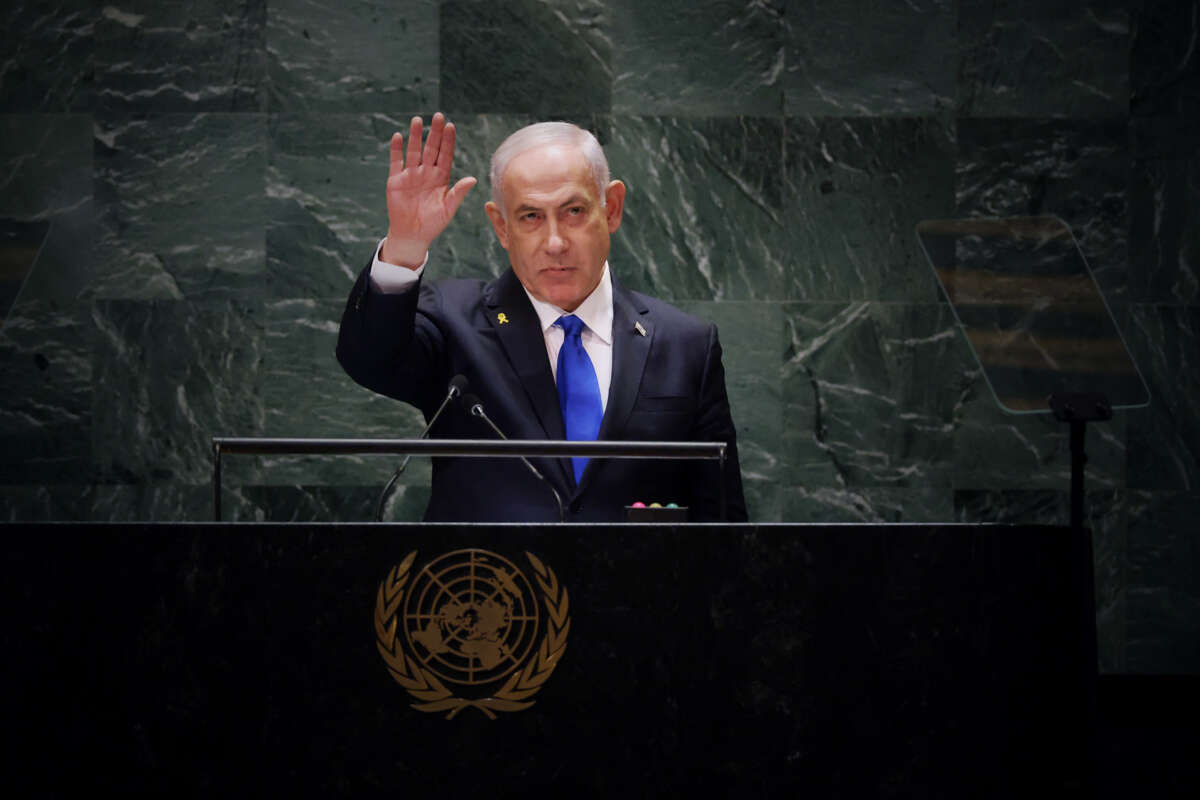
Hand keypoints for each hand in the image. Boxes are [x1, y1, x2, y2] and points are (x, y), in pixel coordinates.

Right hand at [382, 112, 476, 267]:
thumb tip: (473, 179)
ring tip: (418, 120)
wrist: (412, 235)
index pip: (446, 155)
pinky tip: (398, 136)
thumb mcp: (448, 209)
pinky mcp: (396, 180)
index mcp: (441, 178)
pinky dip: (396, 149)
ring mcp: (411, 175)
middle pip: (431, 148)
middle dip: (435, 133)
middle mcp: (426, 173)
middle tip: (438, 116)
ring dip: (416, 136)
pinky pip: (396, 161)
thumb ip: (458, 193)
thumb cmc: (433, 223)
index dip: (448, 141)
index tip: (451, 126)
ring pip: (414, 151)